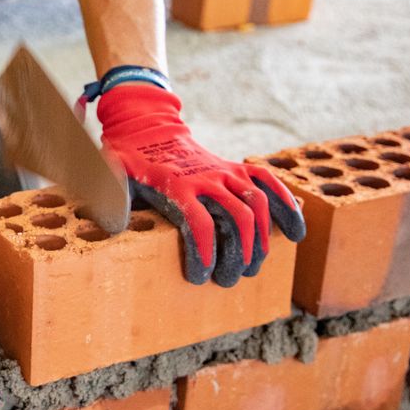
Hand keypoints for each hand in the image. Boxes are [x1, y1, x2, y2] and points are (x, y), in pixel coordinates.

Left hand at [98, 85, 305, 285]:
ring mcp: (227, 171)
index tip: (199, 277)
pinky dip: (287, 207)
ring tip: (251, 269)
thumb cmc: (129, 162)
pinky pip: (269, 184)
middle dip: (238, 254)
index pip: (200, 224)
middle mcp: (208, 178)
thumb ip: (112, 199)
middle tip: (228, 280)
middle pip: (237, 219)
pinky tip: (297, 234)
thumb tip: (113, 226)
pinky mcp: (237, 168)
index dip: (204, 254)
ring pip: (258, 206)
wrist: (147, 128)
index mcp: (178, 185)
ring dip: (260, 241)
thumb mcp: (113, 177)